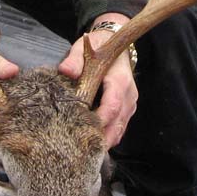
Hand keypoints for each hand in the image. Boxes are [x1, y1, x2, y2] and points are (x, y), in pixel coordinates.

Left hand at [58, 12, 136, 148]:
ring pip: (120, 129)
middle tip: (81, 152)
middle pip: (118, 123)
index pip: (113, 104)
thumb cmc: (98, 46)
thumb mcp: (84, 47)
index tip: (83, 130)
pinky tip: (92, 144)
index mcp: (120, 79)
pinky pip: (120, 128)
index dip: (100, 120)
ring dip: (105, 142)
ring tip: (84, 152)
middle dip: (102, 139)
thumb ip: (75, 59)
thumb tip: (66, 70)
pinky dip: (108, 138)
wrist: (116, 43)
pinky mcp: (127, 110)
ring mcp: (130, 104)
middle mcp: (129, 94)